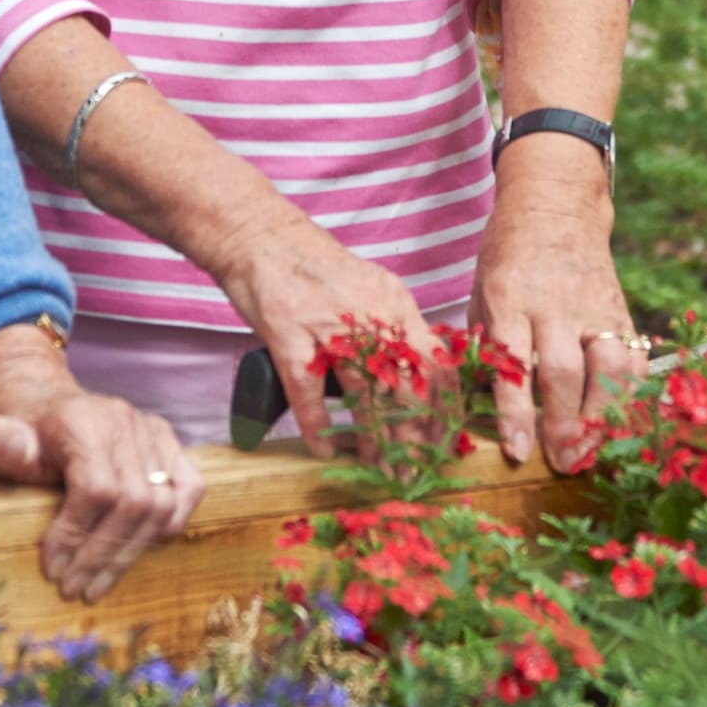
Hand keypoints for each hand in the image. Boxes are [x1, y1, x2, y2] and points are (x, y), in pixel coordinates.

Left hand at [0, 323, 199, 601]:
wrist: (44, 400)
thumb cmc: (19, 429)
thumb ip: (0, 443)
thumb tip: (16, 451)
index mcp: (83, 420)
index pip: (96, 488)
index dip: (76, 535)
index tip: (53, 569)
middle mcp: (125, 422)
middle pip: (133, 503)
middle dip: (102, 555)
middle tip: (74, 588)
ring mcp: (151, 431)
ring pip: (162, 505)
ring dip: (130, 553)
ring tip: (96, 584)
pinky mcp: (168, 442)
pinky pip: (190, 488)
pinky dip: (170, 524)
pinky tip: (139, 551)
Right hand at [205, 202, 428, 460]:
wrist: (261, 235)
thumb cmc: (314, 265)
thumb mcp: (370, 288)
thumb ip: (395, 324)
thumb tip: (419, 369)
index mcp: (395, 303)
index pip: (437, 363)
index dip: (445, 409)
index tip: (445, 441)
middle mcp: (371, 314)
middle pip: (408, 386)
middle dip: (416, 437)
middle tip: (416, 471)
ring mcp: (329, 325)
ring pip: (365, 395)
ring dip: (376, 441)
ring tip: (382, 471)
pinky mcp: (288, 334)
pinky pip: (309, 392)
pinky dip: (319, 427)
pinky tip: (324, 449)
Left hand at [469, 152, 642, 472]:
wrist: (556, 205)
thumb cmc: (507, 258)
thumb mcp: (481, 291)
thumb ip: (486, 344)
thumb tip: (479, 410)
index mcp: (509, 297)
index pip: (512, 360)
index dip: (516, 412)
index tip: (518, 452)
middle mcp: (554, 303)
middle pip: (565, 369)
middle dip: (566, 422)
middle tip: (563, 461)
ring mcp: (594, 306)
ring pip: (610, 366)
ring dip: (604, 416)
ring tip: (594, 451)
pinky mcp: (621, 310)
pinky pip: (635, 358)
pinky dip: (633, 396)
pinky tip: (624, 426)